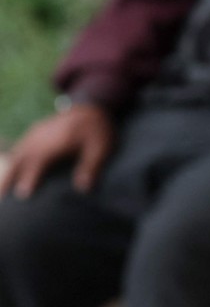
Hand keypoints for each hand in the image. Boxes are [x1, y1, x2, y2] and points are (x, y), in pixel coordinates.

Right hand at [0, 103, 114, 198]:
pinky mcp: (33, 134)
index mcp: (57, 141)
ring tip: (1, 193)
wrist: (90, 108)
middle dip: (9, 178)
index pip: (39, 161)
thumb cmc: (97, 131)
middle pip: (20, 159)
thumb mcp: (101, 148)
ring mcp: (35, 134)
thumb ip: (91, 166)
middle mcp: (41, 137)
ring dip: (7, 173)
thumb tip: (83, 189)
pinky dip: (11, 162)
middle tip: (2, 198)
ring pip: (15, 155)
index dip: (30, 177)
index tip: (23, 195)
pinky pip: (17, 149)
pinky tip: (7, 176)